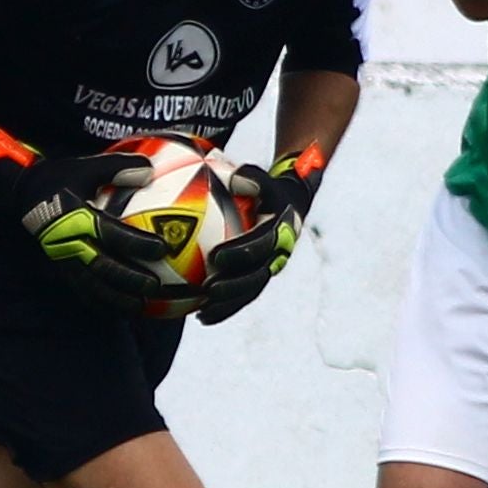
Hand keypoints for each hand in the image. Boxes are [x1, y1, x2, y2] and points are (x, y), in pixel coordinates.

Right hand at [0, 129, 179, 316]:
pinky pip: (82, 290)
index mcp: (78, 218)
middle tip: (154, 286)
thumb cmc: (59, 178)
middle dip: (129, 279)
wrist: (23, 193)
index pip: (112, 234)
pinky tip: (119, 310)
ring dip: (117, 299)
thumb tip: (150, 168)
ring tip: (141, 307)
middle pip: (103, 267)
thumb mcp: (86, 167)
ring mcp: (64, 259)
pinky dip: (101, 303)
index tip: (161, 248)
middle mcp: (70, 242)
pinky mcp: (61, 267)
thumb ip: (118, 167)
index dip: (137, 243)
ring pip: (92, 286)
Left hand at [194, 146, 324, 324]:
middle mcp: (279, 254)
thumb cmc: (264, 188)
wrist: (289, 206)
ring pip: (250, 293)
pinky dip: (224, 308)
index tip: (215, 258)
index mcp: (281, 230)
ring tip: (201, 313)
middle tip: (207, 290)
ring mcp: (271, 270)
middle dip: (233, 287)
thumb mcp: (259, 179)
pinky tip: (199, 315)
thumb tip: (230, 173)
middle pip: (257, 276)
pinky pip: (243, 297)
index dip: (240, 252)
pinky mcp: (261, 279)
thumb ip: (248, 177)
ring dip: (228, 305)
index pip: (260, 244)